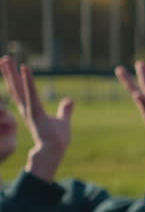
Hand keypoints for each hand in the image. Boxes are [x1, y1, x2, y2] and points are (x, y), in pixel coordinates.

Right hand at [0, 56, 73, 181]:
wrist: (54, 152)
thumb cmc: (57, 140)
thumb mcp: (62, 121)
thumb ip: (65, 110)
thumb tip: (70, 100)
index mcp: (32, 110)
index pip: (22, 92)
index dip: (16, 80)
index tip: (12, 67)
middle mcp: (27, 109)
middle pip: (16, 88)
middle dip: (9, 73)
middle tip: (4, 58)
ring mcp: (30, 111)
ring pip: (19, 89)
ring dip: (13, 74)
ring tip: (7, 60)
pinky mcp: (35, 113)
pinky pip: (31, 94)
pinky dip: (28, 82)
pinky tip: (24, 69)